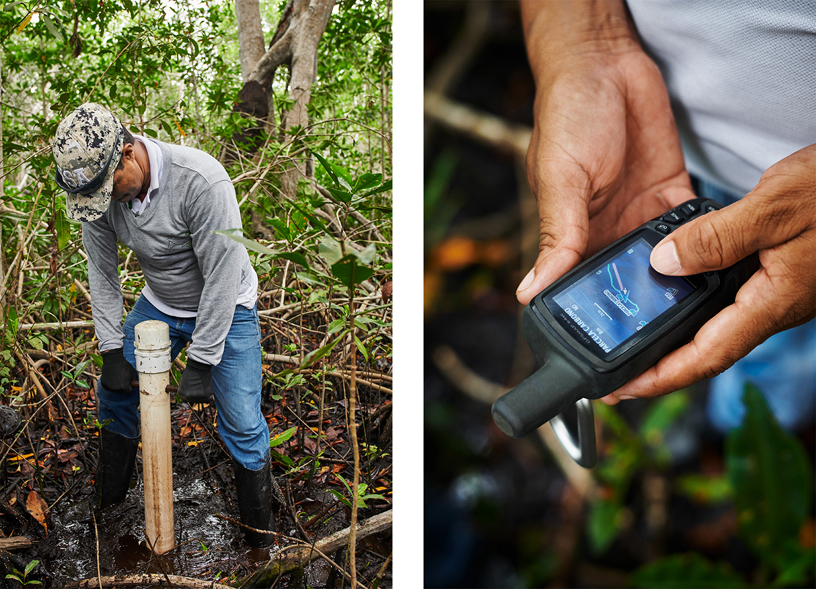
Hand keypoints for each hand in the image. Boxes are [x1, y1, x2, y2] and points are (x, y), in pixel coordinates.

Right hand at [100, 349, 137, 393]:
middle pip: (122, 391)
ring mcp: (109, 387)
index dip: (130, 386)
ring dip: (117, 385)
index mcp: (124, 387)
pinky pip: (109, 387)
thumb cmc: (124, 366)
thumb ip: (135, 381)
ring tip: (117, 376)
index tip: (129, 381)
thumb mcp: (133, 373)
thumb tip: (135, 385)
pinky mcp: (104, 384)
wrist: (113, 360)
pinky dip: (110, 383)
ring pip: (115, 389)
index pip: (129, 391)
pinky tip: (112, 377)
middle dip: (123, 386)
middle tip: (123, 378)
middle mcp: (116, 389)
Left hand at [178, 359, 213, 403]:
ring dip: (202, 396)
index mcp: (181, 392)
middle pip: (193, 400)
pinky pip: (208, 399)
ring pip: (201, 400)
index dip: (189, 395)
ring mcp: (196, 396)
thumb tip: (188, 393)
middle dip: (196, 396)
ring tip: (203, 387)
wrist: (198, 366)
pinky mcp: (205, 395)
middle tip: (199, 389)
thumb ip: (185, 389)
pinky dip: (209, 395)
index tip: (193, 392)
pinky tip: (208, 390)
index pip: (184, 398)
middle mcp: (188, 396)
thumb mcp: (184, 381)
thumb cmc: (191, 371)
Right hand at [517, 0, 694, 303]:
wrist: (605, 63)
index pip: (579, 285)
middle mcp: (605, 229)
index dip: (595, 309)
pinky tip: (712, 253)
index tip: (613, 335)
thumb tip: (529, 291)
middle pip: (625, 279)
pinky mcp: (669, 193)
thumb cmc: (567, 116)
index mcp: (570, 233)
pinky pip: (689, 226)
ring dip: (675, 274)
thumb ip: (557, 234)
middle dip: (641, 299)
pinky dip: (702, 238)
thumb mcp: (559, 180)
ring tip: (688, 294)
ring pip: (661, 260)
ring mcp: (639, 213)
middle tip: (659, 322)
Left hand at [603, 145, 815, 403]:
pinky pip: (727, 298)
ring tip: (634, 336)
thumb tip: (663, 262)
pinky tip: (672, 289)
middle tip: (617, 368)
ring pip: (716, 325)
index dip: (662, 378)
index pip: (707, 356)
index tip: (622, 390)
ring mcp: (776, 292)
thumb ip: (718, 237)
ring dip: (675, 336)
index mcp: (772, 301)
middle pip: (706, 349)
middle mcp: (772, 305)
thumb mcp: (776, 206)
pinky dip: (694, 303)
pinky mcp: (777, 273)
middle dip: (661, 365)